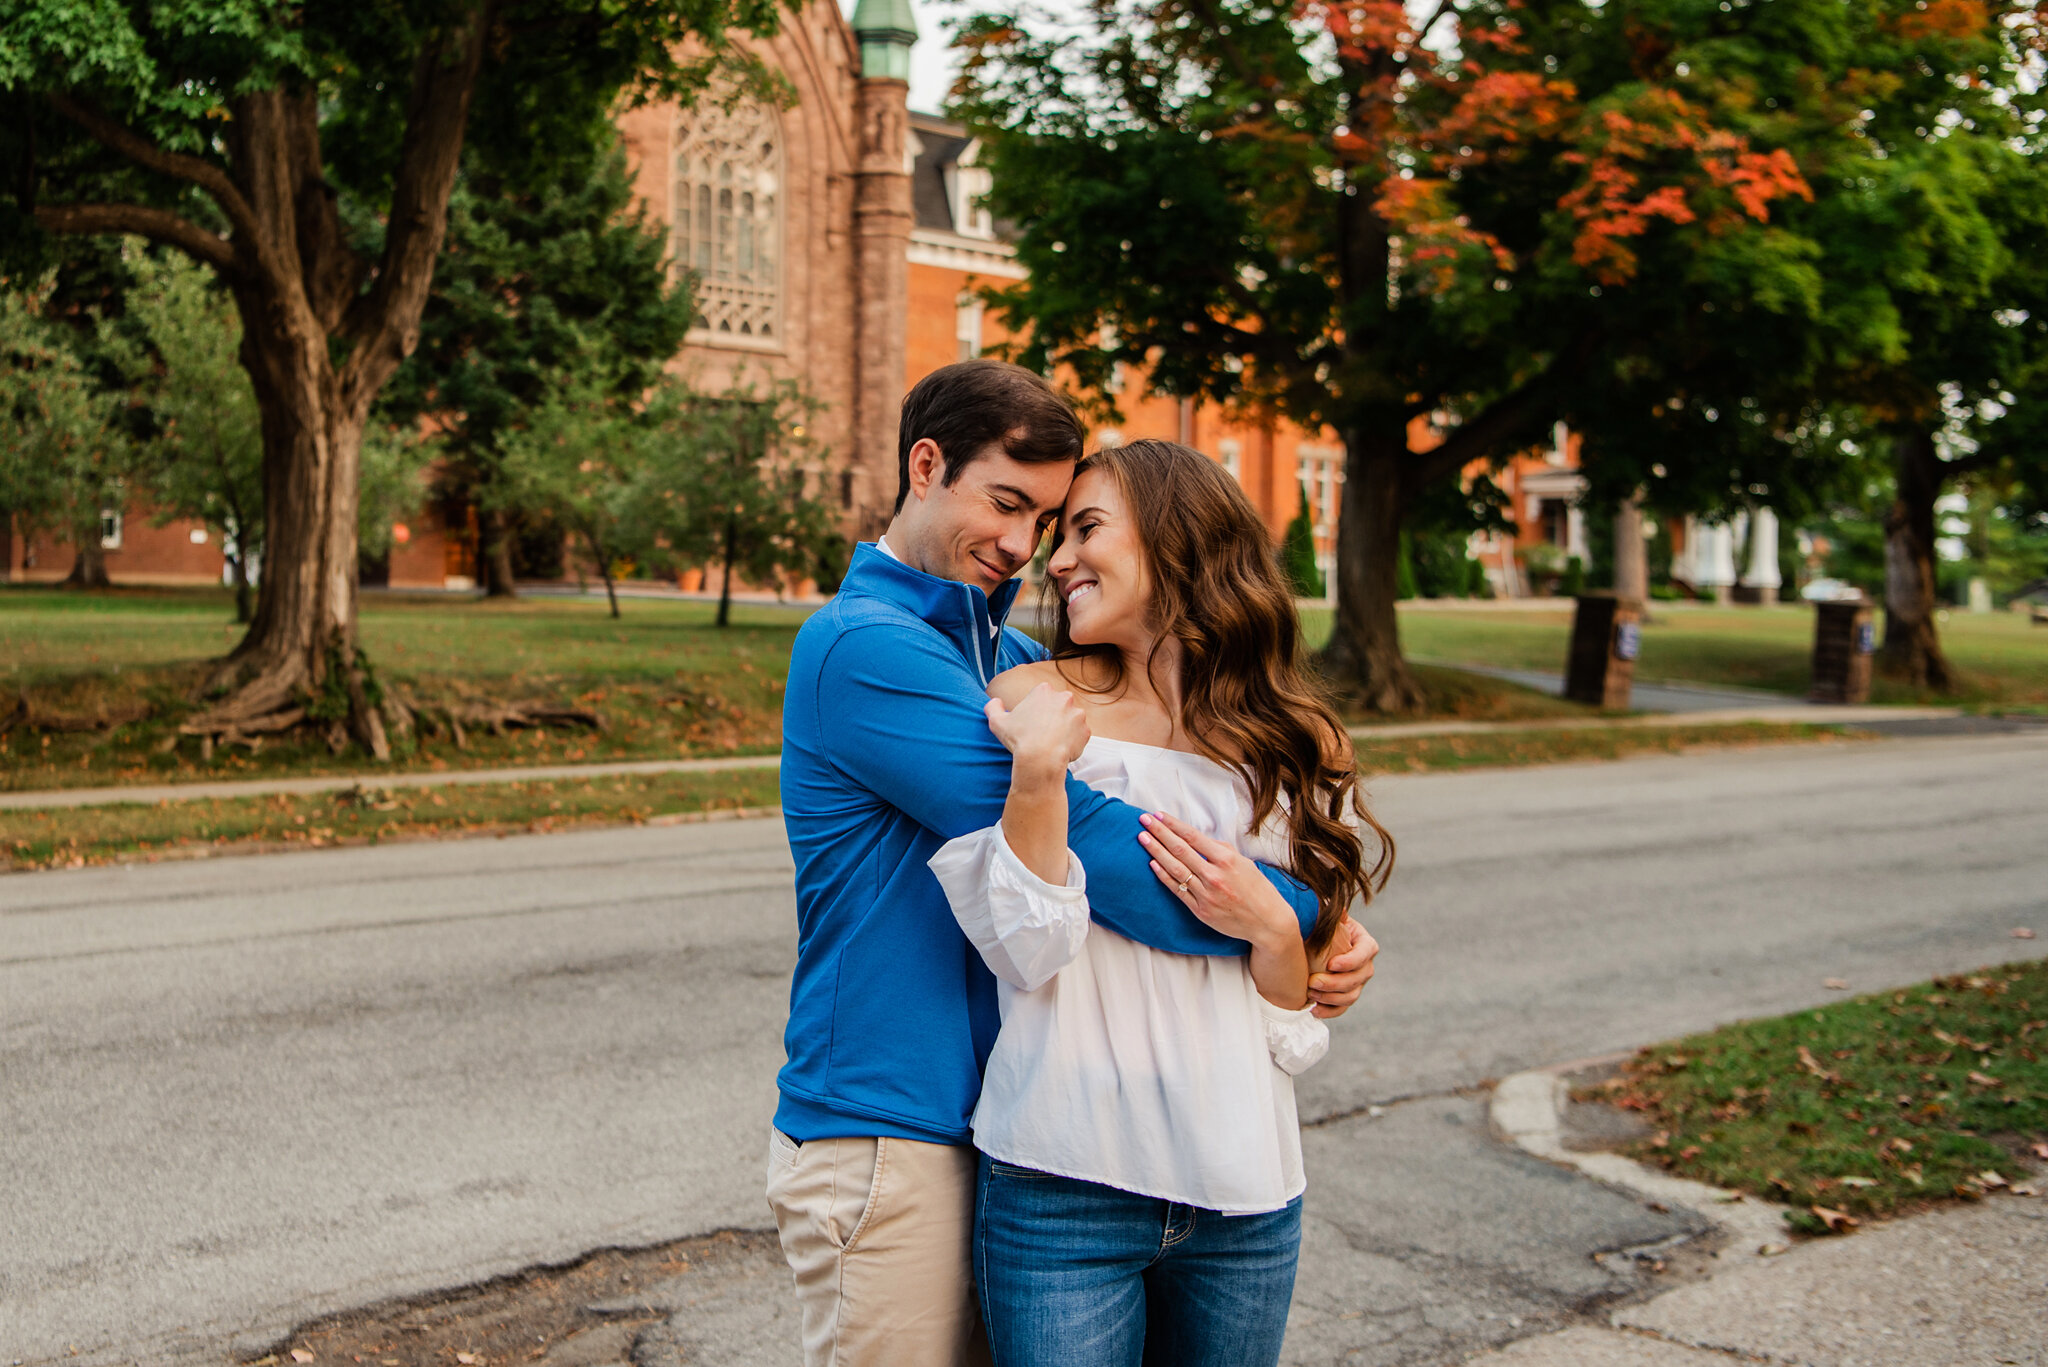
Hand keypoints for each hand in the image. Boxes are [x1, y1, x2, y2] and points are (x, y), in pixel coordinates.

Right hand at [985, 683, 1088, 775]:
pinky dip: (1072, 741)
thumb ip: (992, 707)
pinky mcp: (1086, 731)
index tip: (1031, 722)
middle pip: (1058, 705)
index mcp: (1044, 690)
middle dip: (1052, 716)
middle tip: (1041, 732)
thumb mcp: (997, 722)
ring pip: (1071, 720)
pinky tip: (1060, 750)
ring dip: (1064, 728)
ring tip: (1051, 742)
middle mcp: (1065, 698)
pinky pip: (1079, 735)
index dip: (1035, 709)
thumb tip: (995, 701)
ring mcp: (1078, 714)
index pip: (1042, 696)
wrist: (1040, 759)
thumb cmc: (1019, 739)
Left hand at [1137, 810, 1297, 947]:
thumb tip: (1199, 839)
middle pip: (1180, 850)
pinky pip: (1177, 890)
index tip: (1159, 815)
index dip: (1174, 825)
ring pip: (1175, 869)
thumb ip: (1221, 850)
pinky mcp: (1200, 910)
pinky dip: (1164, 876)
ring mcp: (1206, 894)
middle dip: (1159, 833)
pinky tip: (1153, 864)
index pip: (1193, 837)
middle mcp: (1214, 876)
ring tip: (1143, 838)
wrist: (1266, 922)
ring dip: (1156, 851)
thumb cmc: (1257, 889)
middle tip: (1144, 820)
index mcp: (1226, 860)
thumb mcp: (1244, 863)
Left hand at [1308, 916, 1378, 1019]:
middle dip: (1336, 983)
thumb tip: (1338, 909)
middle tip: (1313, 982)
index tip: (1331, 964)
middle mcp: (1364, 964)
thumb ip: (1331, 911)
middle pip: (1359, 978)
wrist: (1307, 943)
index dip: (1351, 960)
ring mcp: (1356, 982)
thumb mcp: (1325, 916)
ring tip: (1311, 994)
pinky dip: (1328, 1011)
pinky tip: (1314, 1010)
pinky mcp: (1344, 996)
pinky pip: (1341, 1008)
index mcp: (1364, 942)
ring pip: (1351, 996)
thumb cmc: (1317, 926)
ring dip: (1331, 998)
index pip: (1367, 951)